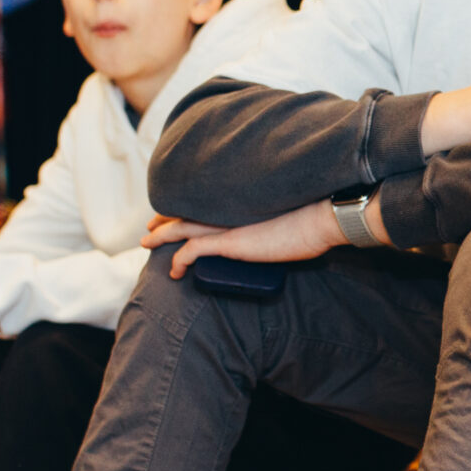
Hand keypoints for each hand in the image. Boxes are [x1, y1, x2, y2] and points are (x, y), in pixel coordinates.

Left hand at [147, 202, 342, 277]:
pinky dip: (178, 260)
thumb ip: (273, 215)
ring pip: (181, 227)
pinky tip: (174, 272)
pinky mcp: (230, 242)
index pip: (204, 201)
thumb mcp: (289, 211)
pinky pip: (192, 251)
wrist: (323, 217)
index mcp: (241, 198)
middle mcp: (229, 207)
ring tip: (147, 242)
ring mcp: (227, 224)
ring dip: (161, 236)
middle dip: (166, 219)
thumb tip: (274, 226)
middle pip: (186, 210)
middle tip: (152, 226)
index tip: (175, 211)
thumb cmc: (316, 215)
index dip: (186, 206)